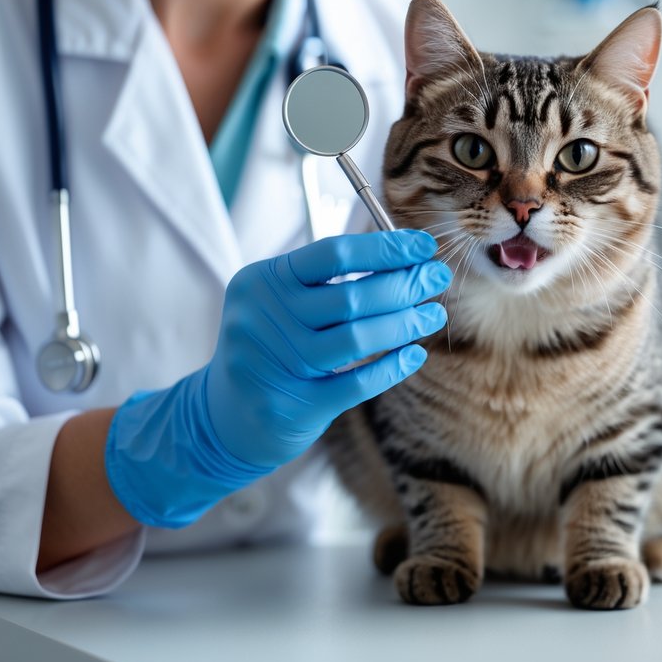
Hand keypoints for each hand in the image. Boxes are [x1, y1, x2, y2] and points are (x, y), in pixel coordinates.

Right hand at [104, 230, 450, 527]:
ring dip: (405, 324)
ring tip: (431, 315)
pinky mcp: (292, 405)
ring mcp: (276, 364)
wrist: (224, 415)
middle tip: (437, 280)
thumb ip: (329, 280)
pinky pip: (357, 382)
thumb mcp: (280, 302)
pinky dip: (392, 367)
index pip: (334, 253)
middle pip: (352, 296)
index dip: (386, 247)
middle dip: (405, 285)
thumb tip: (405, 257)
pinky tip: (414, 354)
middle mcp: (262, 318)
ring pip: (358, 338)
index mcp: (261, 280)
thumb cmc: (269, 347)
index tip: (424, 246)